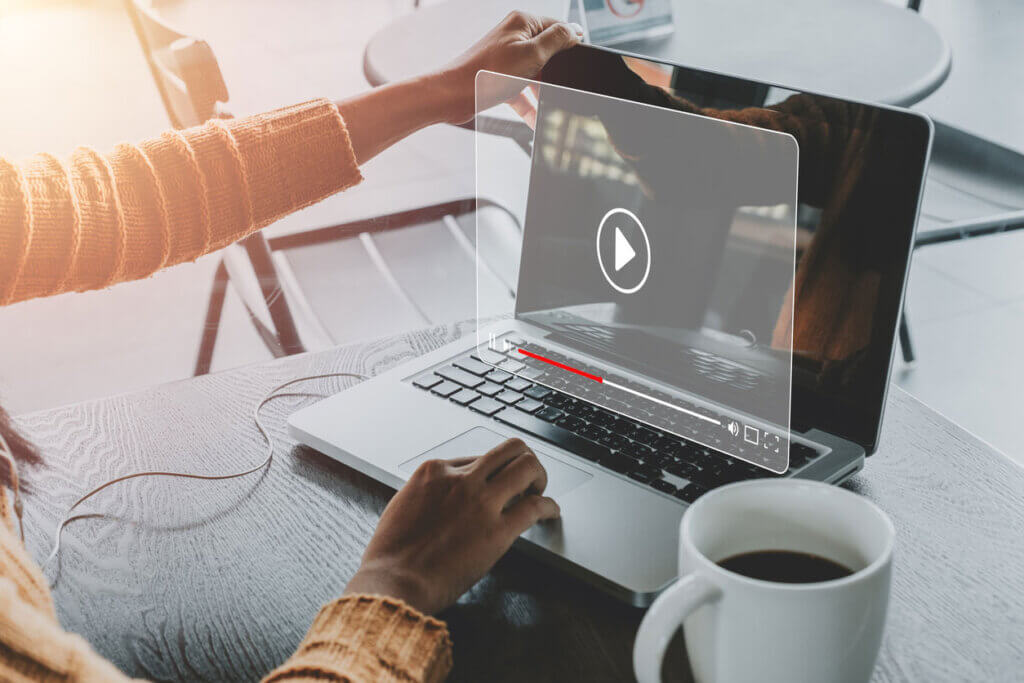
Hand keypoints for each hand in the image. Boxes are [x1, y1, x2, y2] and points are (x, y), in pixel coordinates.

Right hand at [344, 438, 559, 613]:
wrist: (394, 582)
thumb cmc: (392, 554)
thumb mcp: (403, 504)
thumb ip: (429, 492)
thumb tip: (447, 493)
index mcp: (435, 471)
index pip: (477, 457)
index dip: (491, 472)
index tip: (497, 484)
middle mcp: (461, 479)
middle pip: (509, 449)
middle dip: (523, 460)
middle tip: (528, 479)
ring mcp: (481, 502)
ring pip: (527, 467)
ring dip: (540, 477)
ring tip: (540, 491)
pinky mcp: (498, 531)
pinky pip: (536, 507)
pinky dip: (549, 507)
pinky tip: (550, 513)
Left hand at [434, 11, 582, 124]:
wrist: (452, 96)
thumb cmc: (486, 72)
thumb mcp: (532, 53)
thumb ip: (558, 40)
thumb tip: (576, 30)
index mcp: (523, 23)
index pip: (558, 28)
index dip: (570, 45)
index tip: (580, 62)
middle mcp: (514, 37)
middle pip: (548, 54)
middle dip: (556, 74)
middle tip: (563, 89)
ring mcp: (506, 59)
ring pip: (535, 75)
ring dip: (542, 93)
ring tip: (550, 108)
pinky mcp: (500, 78)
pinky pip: (521, 92)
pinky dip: (529, 105)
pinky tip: (536, 120)